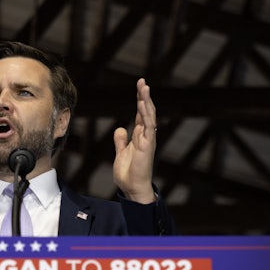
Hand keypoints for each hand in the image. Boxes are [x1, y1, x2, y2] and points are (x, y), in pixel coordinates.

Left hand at [113, 78, 156, 203]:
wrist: (133, 188)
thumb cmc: (129, 173)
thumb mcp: (121, 152)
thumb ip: (121, 140)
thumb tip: (120, 128)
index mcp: (139, 136)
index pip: (141, 114)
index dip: (140, 100)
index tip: (139, 87)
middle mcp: (145, 135)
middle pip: (146, 111)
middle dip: (144, 96)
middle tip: (142, 81)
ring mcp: (147, 140)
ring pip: (148, 116)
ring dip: (146, 101)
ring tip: (144, 87)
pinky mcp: (147, 145)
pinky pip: (148, 127)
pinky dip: (146, 115)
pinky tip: (142, 104)